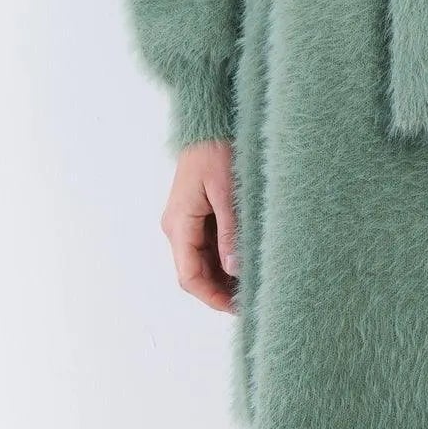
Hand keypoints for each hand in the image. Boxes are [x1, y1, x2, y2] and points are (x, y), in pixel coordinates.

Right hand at [160, 139, 239, 312]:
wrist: (208, 122)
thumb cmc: (215, 150)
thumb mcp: (227, 191)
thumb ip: (230, 231)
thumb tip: (234, 270)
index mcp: (179, 224)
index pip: (189, 276)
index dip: (212, 296)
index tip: (236, 306)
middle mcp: (176, 226)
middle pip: (194, 271)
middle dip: (219, 288)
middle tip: (250, 297)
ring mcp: (184, 221)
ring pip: (201, 260)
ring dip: (221, 274)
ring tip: (251, 282)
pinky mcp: (195, 213)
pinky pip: (206, 244)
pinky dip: (222, 257)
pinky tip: (244, 260)